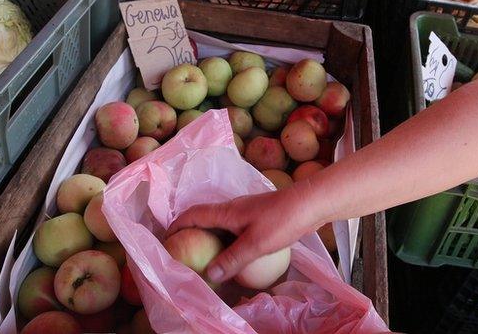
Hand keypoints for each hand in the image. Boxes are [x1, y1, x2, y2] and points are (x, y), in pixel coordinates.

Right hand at [166, 186, 318, 283]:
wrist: (310, 204)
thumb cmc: (282, 220)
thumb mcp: (255, 243)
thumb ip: (232, 259)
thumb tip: (210, 274)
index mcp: (225, 212)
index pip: (193, 215)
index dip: (177, 225)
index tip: (167, 239)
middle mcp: (232, 208)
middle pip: (203, 218)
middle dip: (190, 233)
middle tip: (183, 251)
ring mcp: (245, 212)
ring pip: (220, 223)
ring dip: (209, 236)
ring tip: (206, 256)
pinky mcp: (258, 216)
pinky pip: (234, 227)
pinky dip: (226, 239)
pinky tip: (235, 253)